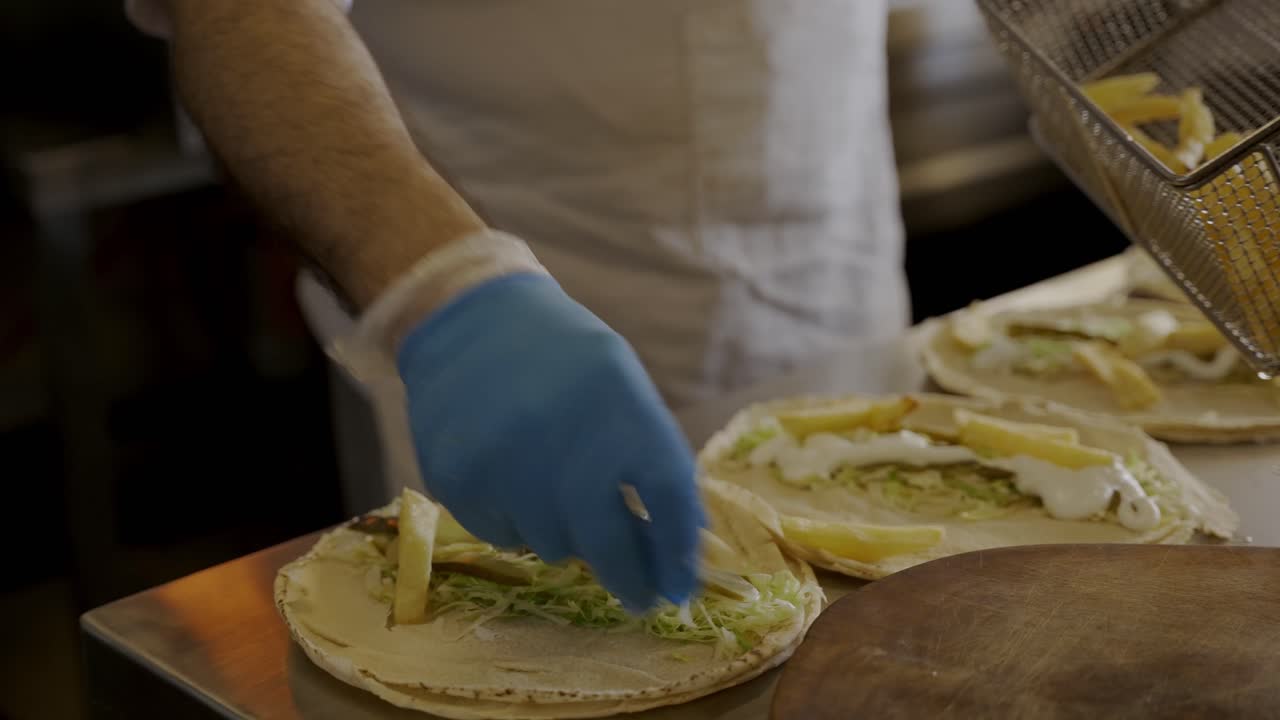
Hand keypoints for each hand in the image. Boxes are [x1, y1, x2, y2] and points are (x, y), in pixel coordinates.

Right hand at [397, 274, 704, 610]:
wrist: (469, 318)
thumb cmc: (564, 358)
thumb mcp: (623, 382)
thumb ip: (652, 454)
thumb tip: (683, 540)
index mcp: (619, 399)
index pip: (666, 491)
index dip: (677, 549)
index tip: (681, 585)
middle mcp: (562, 433)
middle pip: (608, 540)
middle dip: (631, 579)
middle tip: (641, 598)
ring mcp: (505, 460)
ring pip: (555, 546)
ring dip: (569, 536)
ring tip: (558, 492)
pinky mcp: (459, 480)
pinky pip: (505, 536)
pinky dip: (520, 522)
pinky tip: (514, 478)